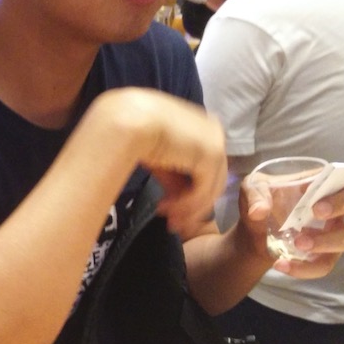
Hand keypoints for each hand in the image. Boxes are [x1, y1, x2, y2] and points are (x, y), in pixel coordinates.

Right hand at [104, 89, 227, 238]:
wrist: (128, 121)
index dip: (191, 189)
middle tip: (172, 222)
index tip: (170, 207)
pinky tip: (166, 210)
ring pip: (210, 187)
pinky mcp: (211, 156)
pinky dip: (186, 206)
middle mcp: (213, 131)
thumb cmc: (134, 131)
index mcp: (201, 125)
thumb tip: (181, 202)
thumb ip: (175, 178)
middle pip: (212, 176)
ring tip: (168, 220)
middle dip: (192, 204)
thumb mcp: (159, 158)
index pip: (205, 164)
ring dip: (188, 209)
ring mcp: (215, 142)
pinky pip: (203, 191)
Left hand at [240, 178, 343, 278]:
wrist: (252, 234)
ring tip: (297, 245)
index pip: (343, 182)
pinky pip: (324, 265)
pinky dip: (304, 268)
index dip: (338, 193)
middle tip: (316, 215)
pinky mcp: (324, 256)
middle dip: (339, 210)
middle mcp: (333, 207)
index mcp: (320, 186)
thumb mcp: (252, 190)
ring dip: (327, 243)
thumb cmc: (260, 203)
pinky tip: (281, 264)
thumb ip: (255, 195)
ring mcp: (332, 233)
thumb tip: (259, 211)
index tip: (317, 206)